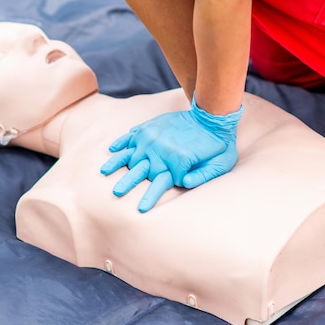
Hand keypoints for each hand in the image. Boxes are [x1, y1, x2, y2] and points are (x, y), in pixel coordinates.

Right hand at [100, 93, 242, 211]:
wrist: (211, 116)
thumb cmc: (218, 145)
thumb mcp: (220, 164)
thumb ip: (202, 176)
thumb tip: (183, 183)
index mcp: (176, 162)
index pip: (160, 185)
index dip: (150, 197)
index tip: (141, 209)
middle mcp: (160, 150)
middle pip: (140, 171)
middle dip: (127, 183)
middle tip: (116, 192)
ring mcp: (152, 138)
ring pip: (130, 154)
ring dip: (117, 164)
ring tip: (104, 172)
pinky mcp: (150, 128)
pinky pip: (131, 136)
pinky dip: (121, 143)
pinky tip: (112, 149)